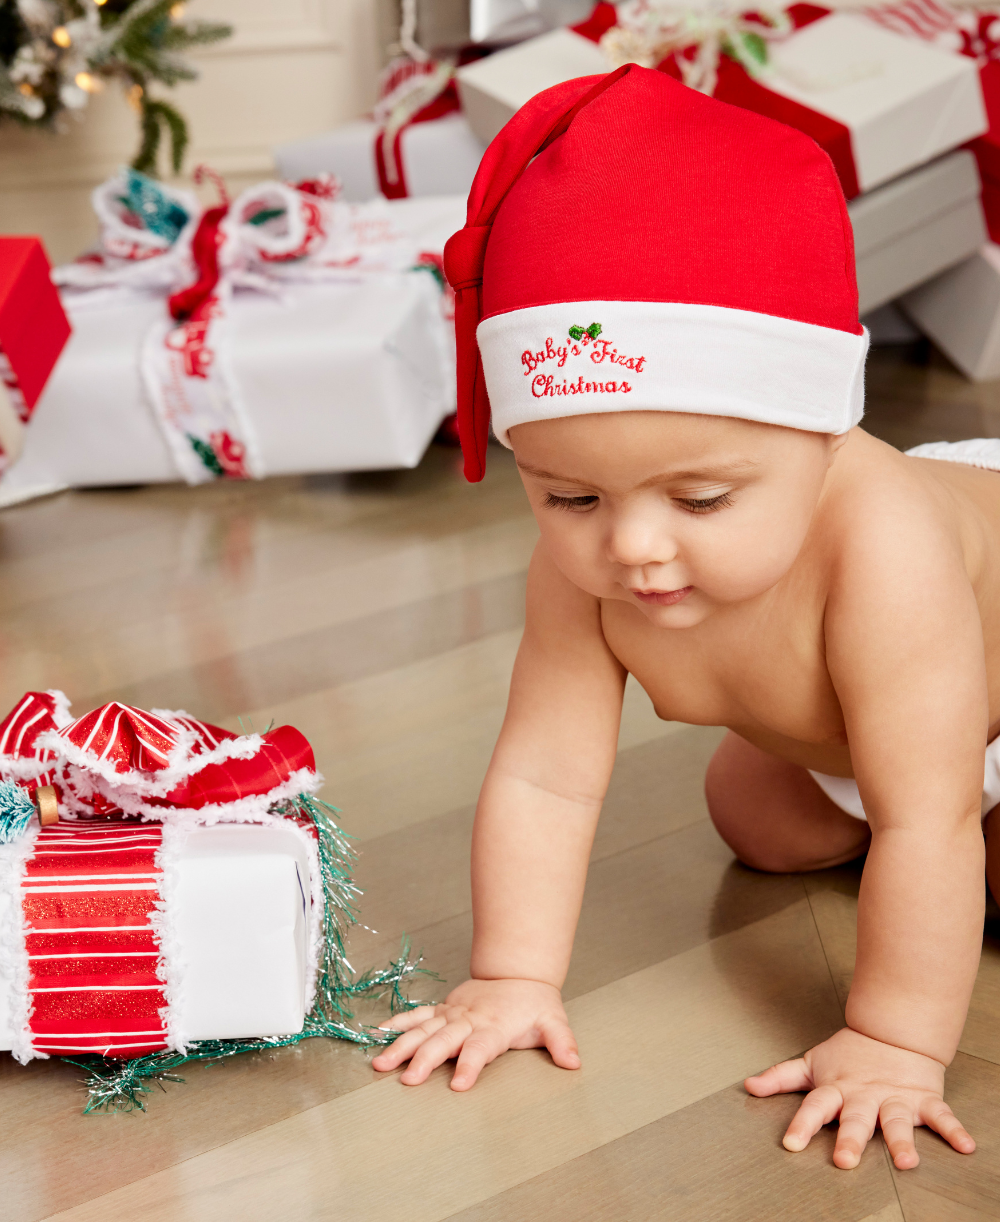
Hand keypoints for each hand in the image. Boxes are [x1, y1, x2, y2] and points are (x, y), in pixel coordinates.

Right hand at [371, 977, 579, 1090]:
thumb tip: (574, 1061)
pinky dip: (399, 1023)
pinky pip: (418, 1015)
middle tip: (406, 1080)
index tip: (458, 1085)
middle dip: (424, 1060)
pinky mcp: (444, 1009)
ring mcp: (453, 1013)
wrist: (518, 972)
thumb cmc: (534, 1003)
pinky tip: (379, 1034)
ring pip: (424, 1029)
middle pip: (444, 1041)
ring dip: (402, 1045)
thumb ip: (562, 1042)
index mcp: (494, 1027)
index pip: (480, 1048)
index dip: (470, 1065)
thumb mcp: (554, 1021)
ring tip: (380, 1063)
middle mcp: (469, 1020)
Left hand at [745, 1027, 974, 1169]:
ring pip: (897, 1121)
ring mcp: (895, 1098)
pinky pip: (941, 1116)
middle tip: (845, 1161)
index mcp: (837, 1089)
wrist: (893, 1032)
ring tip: (907, 1162)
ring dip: (902, 1141)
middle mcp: (865, 1097)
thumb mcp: (812, 1064)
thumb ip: (781, 1078)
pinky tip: (966, 1146)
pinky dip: (954, 1130)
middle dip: (850, 1140)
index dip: (802, 1125)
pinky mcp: (924, 1100)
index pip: (815, 1108)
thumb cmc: (849, 1055)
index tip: (791, 1144)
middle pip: (856, 1119)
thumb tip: (749, 1086)